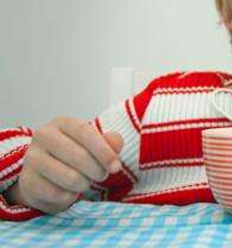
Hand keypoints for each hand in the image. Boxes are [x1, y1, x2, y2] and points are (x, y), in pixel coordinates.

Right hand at [5, 116, 122, 213]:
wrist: (43, 174)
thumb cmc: (75, 154)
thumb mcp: (94, 144)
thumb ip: (110, 142)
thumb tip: (116, 142)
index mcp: (62, 123)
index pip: (86, 133)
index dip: (104, 151)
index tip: (116, 167)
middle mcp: (43, 136)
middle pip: (80, 157)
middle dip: (98, 171)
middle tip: (102, 176)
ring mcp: (32, 159)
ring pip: (71, 178)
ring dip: (85, 184)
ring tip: (85, 182)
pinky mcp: (28, 181)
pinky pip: (59, 194)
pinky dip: (70, 197)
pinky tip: (69, 191)